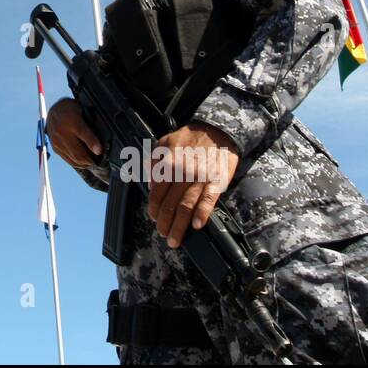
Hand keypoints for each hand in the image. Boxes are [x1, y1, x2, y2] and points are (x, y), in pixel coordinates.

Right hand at [45, 97, 103, 169]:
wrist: (55, 111)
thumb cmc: (72, 110)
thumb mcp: (84, 111)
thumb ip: (91, 126)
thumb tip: (99, 143)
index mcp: (71, 120)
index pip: (83, 133)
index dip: (93, 144)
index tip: (100, 151)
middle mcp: (62, 132)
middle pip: (79, 153)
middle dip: (91, 160)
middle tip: (100, 161)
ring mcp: (57, 142)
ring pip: (74, 160)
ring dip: (86, 163)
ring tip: (93, 161)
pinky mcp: (55, 148)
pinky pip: (69, 160)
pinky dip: (78, 163)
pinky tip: (85, 161)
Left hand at [146, 122, 239, 248]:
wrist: (217, 129)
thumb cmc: (189, 138)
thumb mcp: (163, 143)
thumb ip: (154, 163)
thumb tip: (150, 186)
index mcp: (168, 164)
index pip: (157, 193)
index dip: (154, 209)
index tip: (154, 219)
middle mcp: (182, 173)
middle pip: (170, 203)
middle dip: (165, 223)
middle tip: (164, 235)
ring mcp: (200, 178)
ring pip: (187, 206)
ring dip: (179, 225)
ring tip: (175, 239)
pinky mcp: (217, 181)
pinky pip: (209, 200)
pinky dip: (203, 213)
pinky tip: (197, 226)